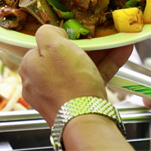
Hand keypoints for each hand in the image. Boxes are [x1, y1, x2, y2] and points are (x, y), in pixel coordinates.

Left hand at [18, 24, 132, 125]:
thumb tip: (51, 31)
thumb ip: (47, 32)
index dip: (58, 37)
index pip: (40, 45)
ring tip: (114, 41)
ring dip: (99, 52)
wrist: (85, 119)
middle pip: (62, 56)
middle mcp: (39, 82)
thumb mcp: (53, 46)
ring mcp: (57, 92)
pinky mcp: (76, 101)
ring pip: (79, 66)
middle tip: (96, 36)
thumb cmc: (68, 82)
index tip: (73, 32)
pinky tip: (121, 52)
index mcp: (29, 67)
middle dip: (83, 45)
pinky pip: (90, 78)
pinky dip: (105, 65)